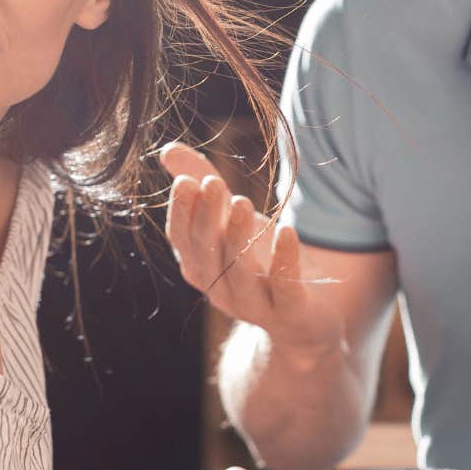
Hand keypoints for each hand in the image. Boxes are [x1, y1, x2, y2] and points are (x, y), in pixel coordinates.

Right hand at [159, 143, 342, 359]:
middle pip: (207, 251)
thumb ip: (201, 182)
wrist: (302, 320)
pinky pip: (285, 287)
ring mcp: (253, 304)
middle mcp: (220, 288)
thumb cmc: (259, 260)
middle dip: (207, 217)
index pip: (182, 238)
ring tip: (242, 201)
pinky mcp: (290, 311)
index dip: (182, 211)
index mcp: (200, 265)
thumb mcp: (230, 219)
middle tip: (211, 183)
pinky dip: (284, 259)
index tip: (187, 180)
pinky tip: (288, 230)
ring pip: (240, 271)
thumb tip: (168, 149)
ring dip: (238, 236)